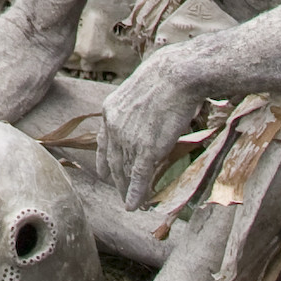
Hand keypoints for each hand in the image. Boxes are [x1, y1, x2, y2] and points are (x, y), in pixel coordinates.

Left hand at [96, 52, 202, 209]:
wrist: (177, 74)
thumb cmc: (167, 75)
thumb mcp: (141, 89)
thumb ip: (137, 107)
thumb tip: (147, 112)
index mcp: (109, 110)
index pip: (103, 143)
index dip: (105, 161)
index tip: (105, 174)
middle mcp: (113, 126)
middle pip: (112, 161)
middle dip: (116, 181)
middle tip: (122, 195)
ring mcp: (128, 138)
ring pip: (124, 171)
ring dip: (127, 190)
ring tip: (131, 204)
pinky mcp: (146, 147)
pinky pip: (137, 176)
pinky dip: (136, 193)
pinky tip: (134, 205)